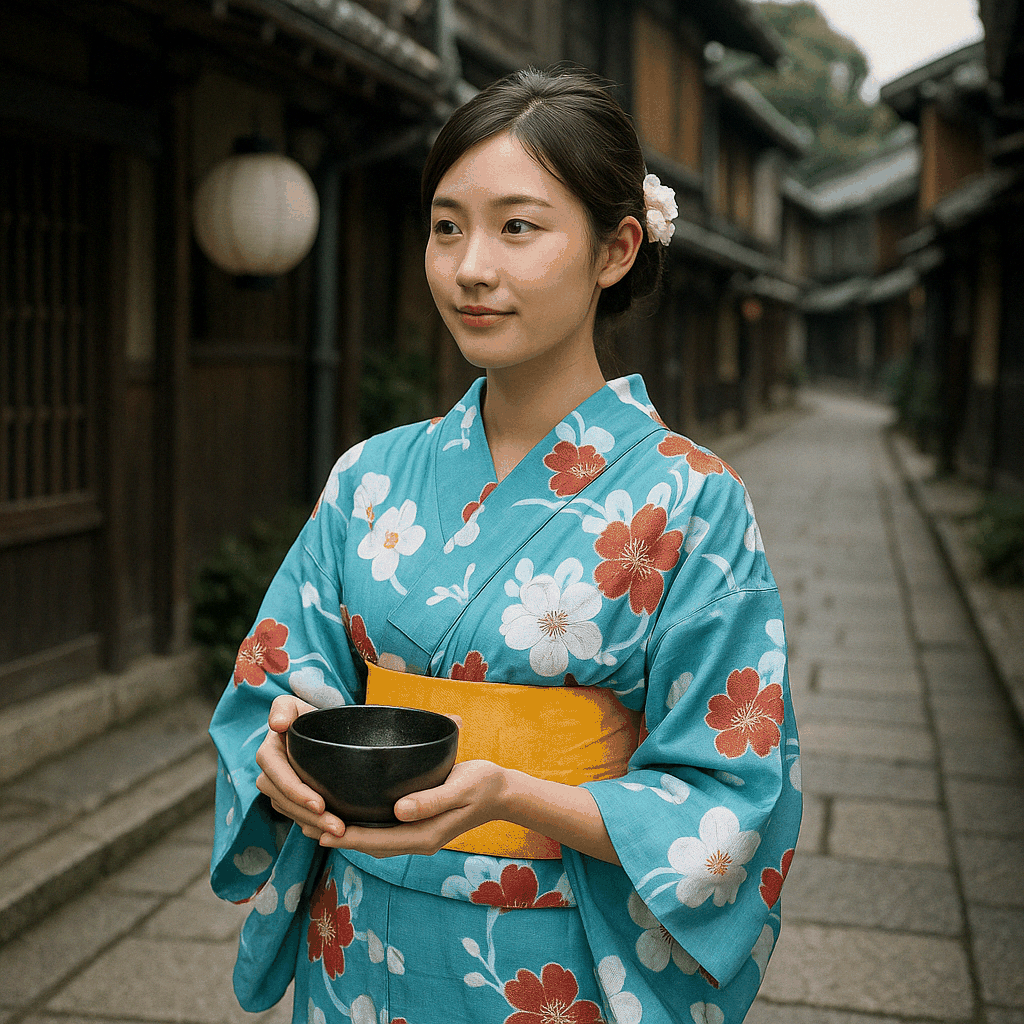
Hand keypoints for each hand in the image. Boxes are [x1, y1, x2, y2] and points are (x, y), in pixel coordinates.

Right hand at [255, 695, 346, 841]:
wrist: (321, 727)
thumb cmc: (308, 714)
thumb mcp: (294, 704)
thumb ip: (282, 708)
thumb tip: (276, 724)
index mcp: (268, 752)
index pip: (277, 776)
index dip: (296, 792)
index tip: (320, 804)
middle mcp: (269, 773)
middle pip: (284, 801)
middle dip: (309, 817)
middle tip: (338, 828)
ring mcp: (278, 789)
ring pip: (291, 813)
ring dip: (314, 826)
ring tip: (341, 833)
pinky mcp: (290, 800)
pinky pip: (298, 818)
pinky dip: (313, 827)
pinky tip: (332, 835)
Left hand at [319, 759, 508, 856]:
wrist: (503, 792)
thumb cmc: (482, 784)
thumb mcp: (460, 787)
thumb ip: (431, 800)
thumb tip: (399, 810)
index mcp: (424, 835)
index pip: (376, 841)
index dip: (346, 838)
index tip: (318, 831)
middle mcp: (417, 840)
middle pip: (369, 845)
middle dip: (338, 838)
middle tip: (304, 826)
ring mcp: (418, 835)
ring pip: (374, 840)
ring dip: (347, 834)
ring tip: (317, 823)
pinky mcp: (418, 825)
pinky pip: (384, 832)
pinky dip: (363, 827)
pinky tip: (349, 815)